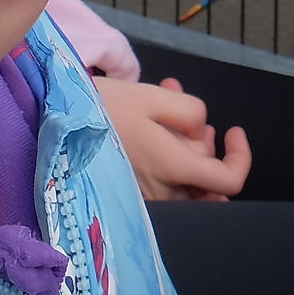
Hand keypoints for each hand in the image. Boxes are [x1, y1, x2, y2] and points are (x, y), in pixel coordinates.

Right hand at [94, 75, 252, 200]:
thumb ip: (188, 111)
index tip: (232, 131)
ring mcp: (144, 197)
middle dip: (204, 142)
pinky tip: (150, 117)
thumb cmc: (102, 108)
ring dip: (184, 141)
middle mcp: (162, 192)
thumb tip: (202, 127)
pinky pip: (160, 178)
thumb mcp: (150, 97)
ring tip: (167, 100)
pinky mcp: (128, 193)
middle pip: (204, 179)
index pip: (228, 182)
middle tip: (186, 108)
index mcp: (172, 167)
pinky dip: (165, 150)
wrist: (53, 124)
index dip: (240, 158)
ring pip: (182, 179)